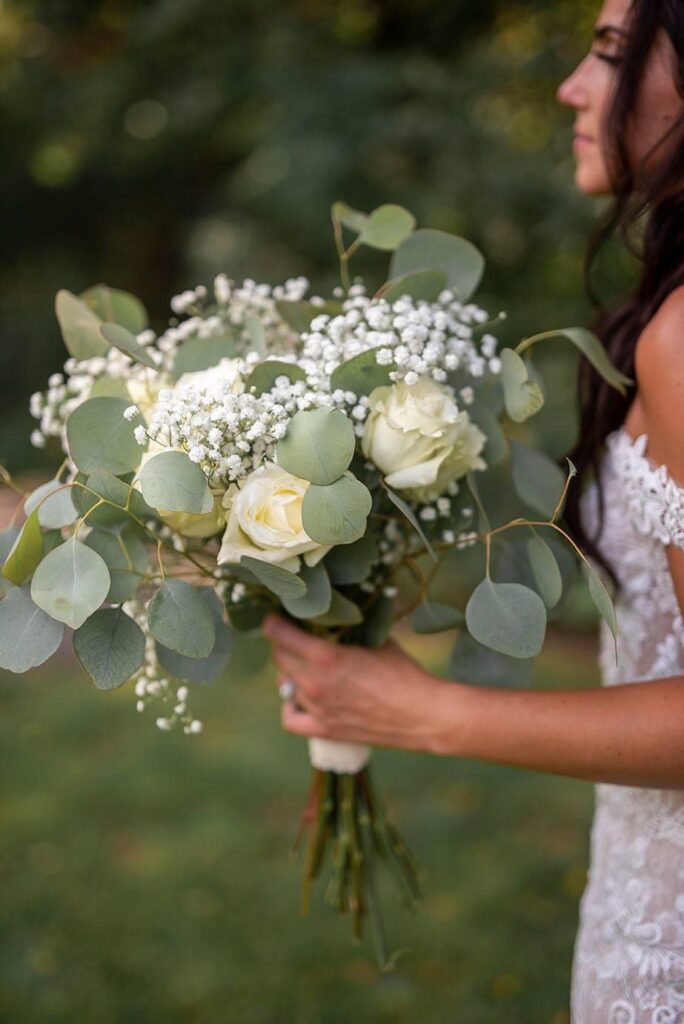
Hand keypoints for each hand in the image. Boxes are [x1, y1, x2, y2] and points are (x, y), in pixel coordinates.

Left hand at [263, 615, 450, 752]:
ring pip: (284, 684)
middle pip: (279, 658)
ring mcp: (317, 709)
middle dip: (282, 643)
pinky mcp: (323, 730)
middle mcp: (314, 684)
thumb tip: (339, 614)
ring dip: (290, 671)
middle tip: (293, 636)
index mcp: (326, 657)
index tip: (275, 616)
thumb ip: (351, 628)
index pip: (280, 635)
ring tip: (303, 664)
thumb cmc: (404, 673)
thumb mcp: (377, 639)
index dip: (274, 622)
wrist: (422, 715)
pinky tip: (300, 697)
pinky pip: (289, 717)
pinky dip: (290, 705)